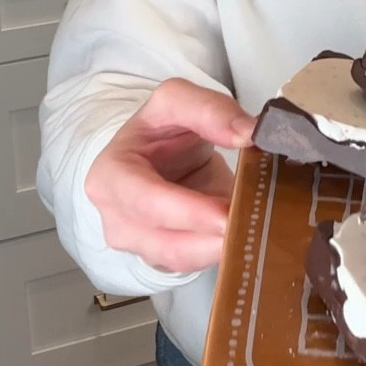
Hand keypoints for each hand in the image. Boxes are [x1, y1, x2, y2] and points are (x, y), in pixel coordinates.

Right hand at [85, 79, 255, 273]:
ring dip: (221, 249)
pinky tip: (244, 237)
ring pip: (182, 261)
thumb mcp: (177, 101)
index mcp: (110, 176)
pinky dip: (221, 253)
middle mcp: (117, 219)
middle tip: (254, 227)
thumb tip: (247, 134)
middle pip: (165, 242)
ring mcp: (139, 245)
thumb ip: (210, 109)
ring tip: (255, 230)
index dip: (188, 212)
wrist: (158, 153)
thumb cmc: (160, 131)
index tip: (228, 213)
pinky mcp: (164, 260)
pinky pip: (194, 264)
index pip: (146, 202)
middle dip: (211, 239)